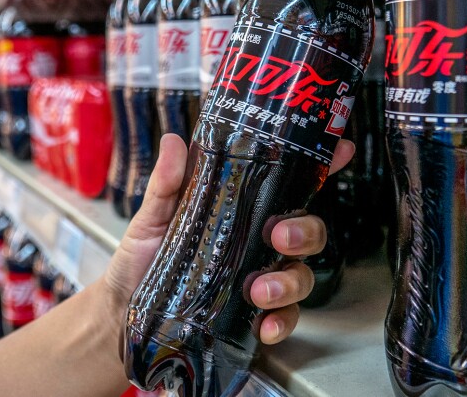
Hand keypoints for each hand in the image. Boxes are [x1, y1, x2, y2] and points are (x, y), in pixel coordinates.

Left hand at [102, 134, 354, 345]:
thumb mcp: (151, 216)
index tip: (343, 149)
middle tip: (278, 237)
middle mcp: (259, 242)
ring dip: (289, 281)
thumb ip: (167, 183)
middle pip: (308, 231)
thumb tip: (174, 141)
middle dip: (304, 231)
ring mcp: (260, 278)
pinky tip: (263, 325)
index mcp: (243, 208)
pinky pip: (285, 318)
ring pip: (301, 275)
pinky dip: (280, 321)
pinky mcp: (253, 316)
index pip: (290, 184)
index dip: (323, 165)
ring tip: (259, 290)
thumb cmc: (142, 257)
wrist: (123, 311)